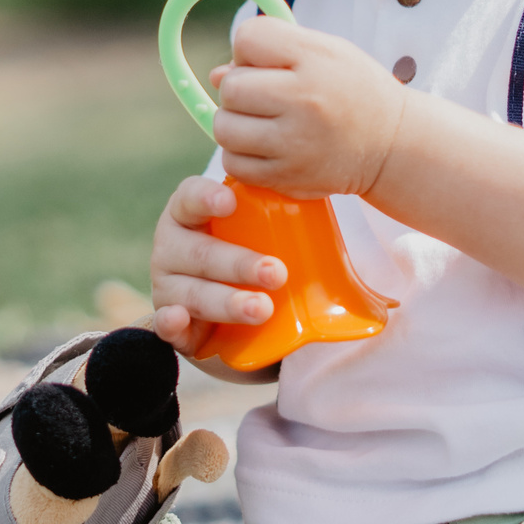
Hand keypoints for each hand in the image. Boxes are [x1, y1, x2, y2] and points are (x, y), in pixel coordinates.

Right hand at [148, 176, 285, 357]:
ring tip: (261, 309)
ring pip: (193, 294)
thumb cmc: (249, 254)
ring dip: (227, 301)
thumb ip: (285, 216)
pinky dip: (171, 323)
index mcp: (189, 214)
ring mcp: (167, 286)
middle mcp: (172, 247)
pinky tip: (180, 319)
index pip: (190, 198)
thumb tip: (357, 211)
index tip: (230, 202)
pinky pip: (165, 325)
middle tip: (277, 272)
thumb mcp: (260, 231)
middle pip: (200, 253)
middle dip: (239, 263)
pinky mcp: (170, 323)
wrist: (229, 312)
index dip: (206, 198)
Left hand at [210, 16, 409, 198]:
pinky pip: (234, 164)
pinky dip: (241, 155)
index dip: (250, 50)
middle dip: (239, 89)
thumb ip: (273, 50)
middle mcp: (304, 100)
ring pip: (225, 128)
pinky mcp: (289, 177)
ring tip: (261, 122)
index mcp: (315, 59)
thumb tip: (215, 74)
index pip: (247, 39)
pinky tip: (265, 147)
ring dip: (235, 124)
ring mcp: (295, 143)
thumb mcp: (326, 52)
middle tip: (264, 96)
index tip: (269, 63)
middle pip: (230, 87)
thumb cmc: (354, 91)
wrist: (393, 145)